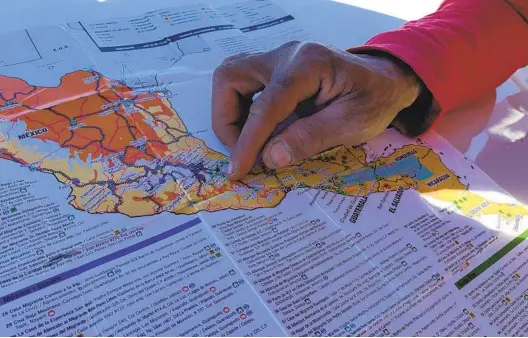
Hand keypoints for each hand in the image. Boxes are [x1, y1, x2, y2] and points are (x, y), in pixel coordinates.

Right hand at [212, 41, 420, 180]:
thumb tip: (269, 158)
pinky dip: (240, 109)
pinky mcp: (275, 68)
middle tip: (242, 150)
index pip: (265, 105)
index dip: (247, 141)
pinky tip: (258, 129)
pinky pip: (243, 84)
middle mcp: (286, 55)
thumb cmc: (374, 100)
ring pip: (230, 78)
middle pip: (230, 77)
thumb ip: (310, 138)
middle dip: (226, 119)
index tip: (237, 170)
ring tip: (249, 141)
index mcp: (308, 65)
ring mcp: (278, 59)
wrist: (385, 79)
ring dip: (230, 113)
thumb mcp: (351, 124)